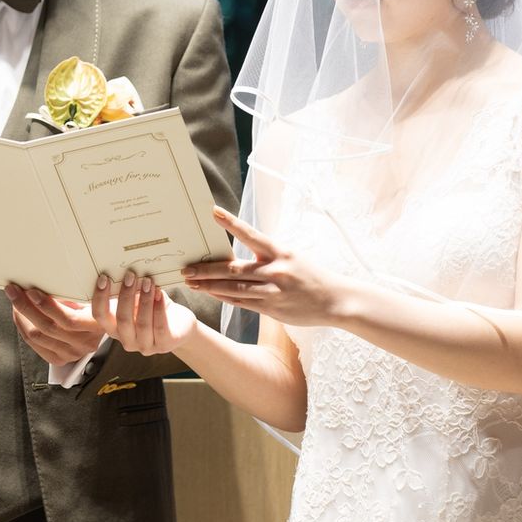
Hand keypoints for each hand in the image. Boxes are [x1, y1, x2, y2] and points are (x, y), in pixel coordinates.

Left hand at [6, 286, 105, 365]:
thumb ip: (73, 292)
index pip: (67, 319)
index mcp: (95, 325)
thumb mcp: (91, 294)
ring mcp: (72, 353)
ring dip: (21, 317)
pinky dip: (24, 329)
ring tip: (16, 301)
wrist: (107, 325)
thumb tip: (46, 281)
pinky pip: (35, 345)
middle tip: (14, 291)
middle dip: (25, 307)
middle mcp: (84, 343)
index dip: (46, 305)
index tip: (31, 290)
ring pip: (37, 337)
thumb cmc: (97, 305)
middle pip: (47, 327)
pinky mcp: (60, 359)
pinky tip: (21, 316)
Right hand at [90, 272, 196, 356]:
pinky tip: (160, 294)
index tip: (104, 278)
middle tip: (131, 276)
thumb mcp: (138, 298)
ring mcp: (144, 345)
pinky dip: (159, 309)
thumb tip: (124, 270)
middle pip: (121, 319)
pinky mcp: (163, 345)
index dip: (100, 298)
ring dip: (144, 300)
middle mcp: (126, 340)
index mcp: (114, 328)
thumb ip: (129, 290)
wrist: (179, 324)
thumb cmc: (153, 308)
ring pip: (142, 323)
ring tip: (148, 282)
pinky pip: (160, 327)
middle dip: (126, 295)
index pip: (100, 316)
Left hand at [181, 207, 340, 325]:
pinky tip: (210, 293)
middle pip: (234, 268)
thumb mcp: (291, 257)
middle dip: (207, 269)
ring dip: (210, 286)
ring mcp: (273, 291)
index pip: (251, 234)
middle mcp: (275, 270)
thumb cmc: (310, 275)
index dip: (232, 223)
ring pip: (234, 288)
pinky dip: (224, 297)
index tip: (213, 212)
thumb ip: (266, 257)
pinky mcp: (272, 309)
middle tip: (186, 268)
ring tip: (191, 282)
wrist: (335, 300)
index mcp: (280, 252)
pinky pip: (243, 302)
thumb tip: (236, 256)